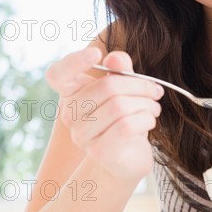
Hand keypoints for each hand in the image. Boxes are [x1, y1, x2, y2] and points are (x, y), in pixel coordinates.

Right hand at [46, 47, 163, 179]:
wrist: (127, 158)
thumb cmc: (124, 118)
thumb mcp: (124, 88)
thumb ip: (120, 69)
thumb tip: (115, 59)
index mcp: (71, 93)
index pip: (56, 75)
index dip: (73, 62)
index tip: (96, 53)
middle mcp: (69, 114)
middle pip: (107, 86)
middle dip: (140, 85)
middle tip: (155, 91)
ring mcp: (82, 135)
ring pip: (120, 106)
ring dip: (146, 103)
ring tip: (154, 107)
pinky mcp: (99, 151)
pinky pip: (126, 126)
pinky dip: (146, 118)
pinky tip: (150, 120)